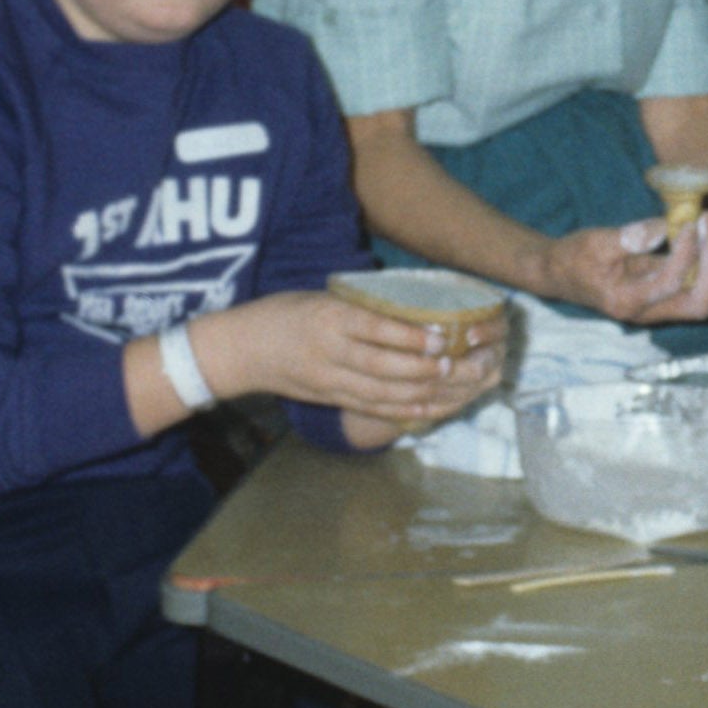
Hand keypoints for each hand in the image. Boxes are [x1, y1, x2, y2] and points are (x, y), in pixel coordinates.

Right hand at [215, 289, 507, 432]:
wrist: (243, 348)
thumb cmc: (287, 312)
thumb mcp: (322, 297)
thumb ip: (362, 307)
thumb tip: (417, 311)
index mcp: (330, 318)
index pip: (376, 330)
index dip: (413, 338)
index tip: (445, 336)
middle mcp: (331, 353)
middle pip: (386, 369)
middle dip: (430, 370)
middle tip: (464, 365)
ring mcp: (331, 381)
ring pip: (385, 393)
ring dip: (425, 392)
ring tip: (457, 384)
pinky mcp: (332, 398)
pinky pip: (374, 408)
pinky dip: (407, 410)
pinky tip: (434, 407)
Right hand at [546, 213, 707, 324]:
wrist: (557, 273)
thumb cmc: (572, 258)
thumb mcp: (595, 242)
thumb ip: (630, 238)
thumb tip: (662, 227)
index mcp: (627, 302)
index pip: (671, 282)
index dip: (686, 251)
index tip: (688, 222)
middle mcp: (647, 312)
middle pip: (699, 305)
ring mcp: (656, 306)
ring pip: (701, 296)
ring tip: (706, 226)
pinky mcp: (661, 295)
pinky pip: (692, 284)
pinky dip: (702, 260)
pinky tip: (697, 231)